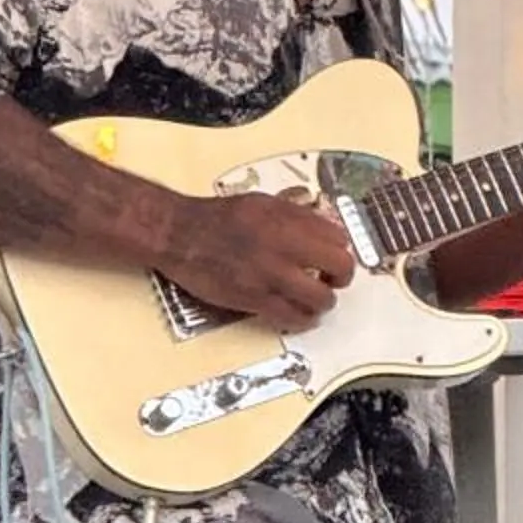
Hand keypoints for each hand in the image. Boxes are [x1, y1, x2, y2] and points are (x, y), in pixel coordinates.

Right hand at [164, 190, 356, 329]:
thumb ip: (295, 215)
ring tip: (316, 300)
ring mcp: (270, 275)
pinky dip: (302, 320)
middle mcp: (283, 246)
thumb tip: (323, 226)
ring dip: (324, 302)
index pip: (338, 237)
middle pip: (339, 266)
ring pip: (320, 298)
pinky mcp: (254, 299)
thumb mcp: (262, 202)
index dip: (341, 249)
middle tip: (334, 280)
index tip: (335, 257)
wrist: (180, 234)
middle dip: (342, 277)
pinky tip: (301, 316)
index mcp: (287, 219)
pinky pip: (291, 317)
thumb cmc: (217, 218)